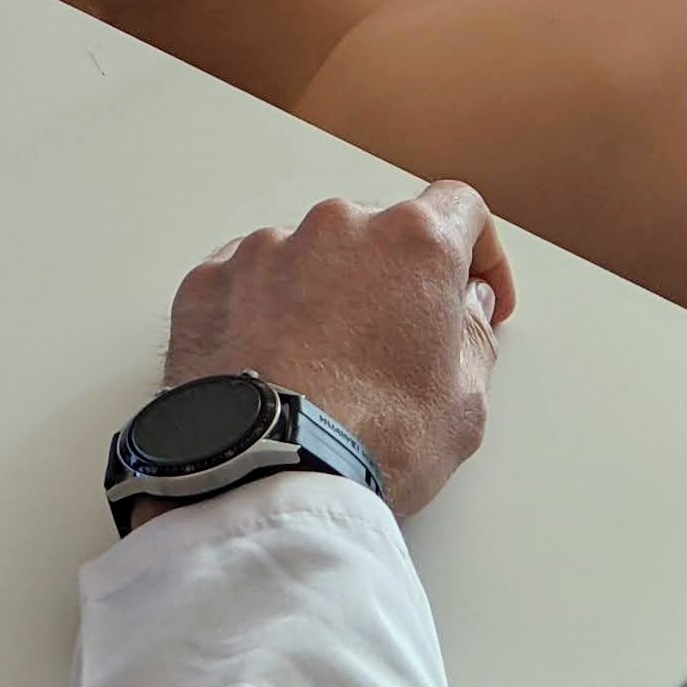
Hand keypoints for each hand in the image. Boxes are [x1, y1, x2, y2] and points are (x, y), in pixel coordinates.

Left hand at [159, 185, 515, 517]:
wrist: (261, 476)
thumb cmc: (369, 442)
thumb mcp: (463, 404)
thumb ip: (472, 336)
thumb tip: (465, 307)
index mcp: (412, 243)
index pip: (460, 210)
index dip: (478, 253)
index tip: (475, 293)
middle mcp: (336, 226)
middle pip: (379, 234)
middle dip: (394, 281)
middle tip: (395, 346)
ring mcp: (263, 249)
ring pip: (309, 256)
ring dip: (324, 295)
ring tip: (322, 369)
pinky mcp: (208, 281)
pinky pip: (248, 281)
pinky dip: (263, 311)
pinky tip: (272, 365)